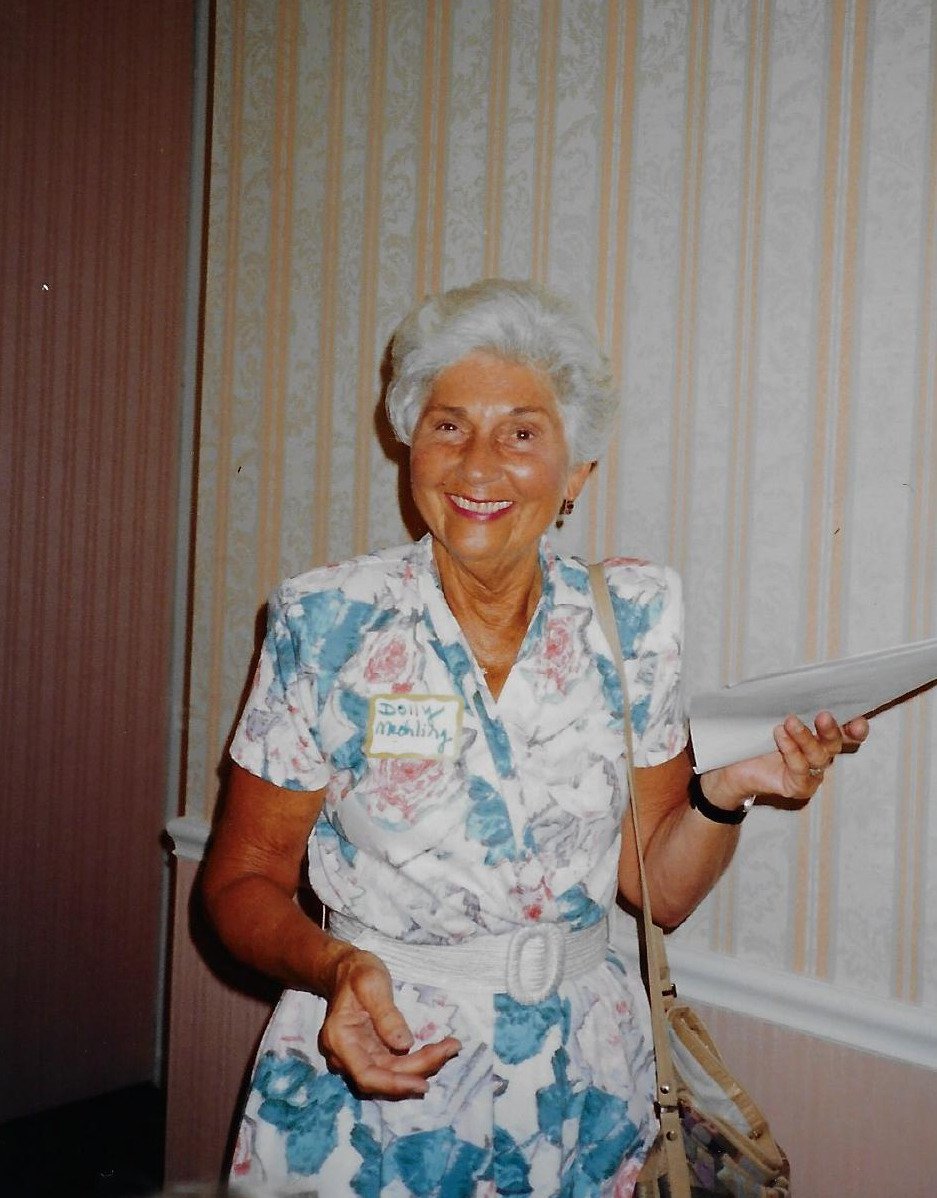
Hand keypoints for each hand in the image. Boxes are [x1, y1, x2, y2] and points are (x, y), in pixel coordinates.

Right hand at [318, 946, 460, 1098]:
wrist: (347, 969)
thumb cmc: (357, 972)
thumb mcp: (371, 983)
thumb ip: (386, 1014)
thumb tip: (404, 1045)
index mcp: (339, 1040)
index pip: (366, 1075)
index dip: (394, 1084)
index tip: (423, 1084)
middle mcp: (345, 1056)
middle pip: (383, 1076)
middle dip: (418, 1069)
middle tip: (451, 1049)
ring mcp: (358, 1056)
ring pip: (392, 1073)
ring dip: (422, 1065)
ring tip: (450, 1048)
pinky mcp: (372, 1053)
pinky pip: (395, 1065)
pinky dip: (417, 1060)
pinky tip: (437, 1050)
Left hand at [701, 711, 869, 808]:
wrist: (732, 766)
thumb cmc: (755, 736)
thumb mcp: (772, 715)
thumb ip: (788, 701)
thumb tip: (792, 677)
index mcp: (821, 736)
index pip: (848, 733)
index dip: (857, 727)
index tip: (858, 719)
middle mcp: (821, 755)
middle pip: (836, 742)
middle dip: (832, 729)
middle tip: (823, 715)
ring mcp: (812, 773)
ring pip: (818, 755)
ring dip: (805, 737)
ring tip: (790, 721)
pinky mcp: (799, 787)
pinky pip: (800, 770)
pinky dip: (791, 751)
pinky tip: (780, 736)